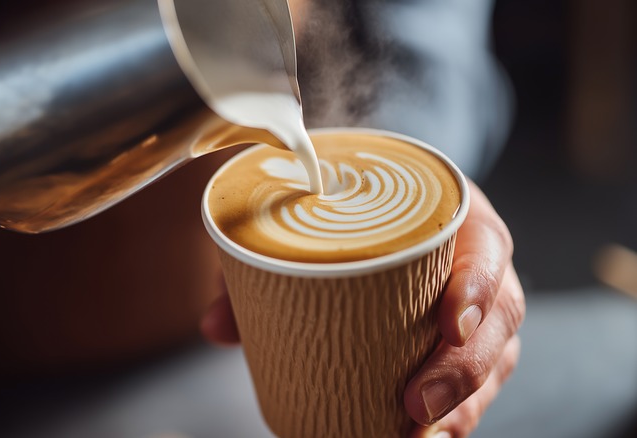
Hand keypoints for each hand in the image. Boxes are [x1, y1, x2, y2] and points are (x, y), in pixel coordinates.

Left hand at [200, 180, 525, 437]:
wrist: (391, 205)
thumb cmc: (361, 212)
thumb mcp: (321, 220)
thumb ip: (264, 264)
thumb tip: (213, 327)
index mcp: (453, 219)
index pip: (485, 248)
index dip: (477, 287)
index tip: (451, 325)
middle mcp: (477, 267)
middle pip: (499, 319)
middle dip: (464, 370)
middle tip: (416, 406)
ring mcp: (480, 310)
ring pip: (494, 361)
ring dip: (462, 406)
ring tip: (420, 437)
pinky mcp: (469, 344)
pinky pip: (478, 382)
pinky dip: (455, 415)